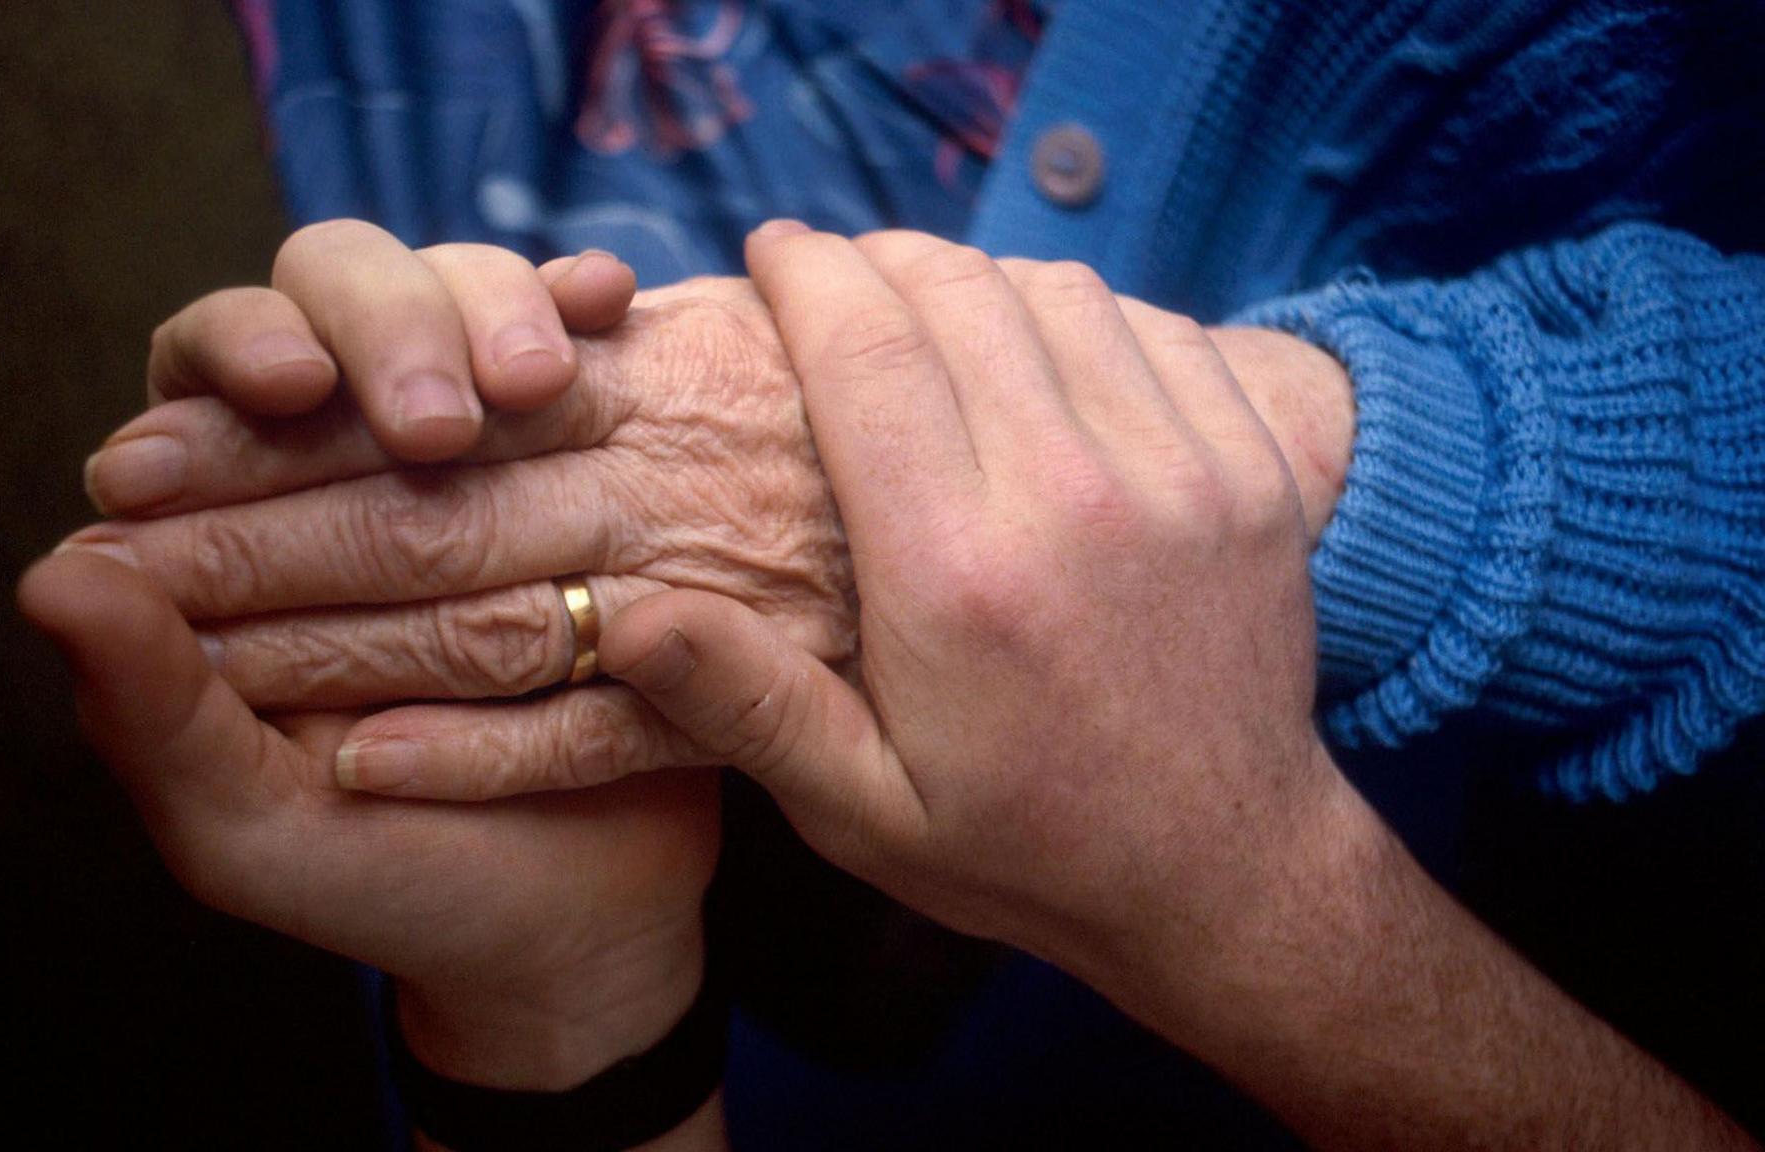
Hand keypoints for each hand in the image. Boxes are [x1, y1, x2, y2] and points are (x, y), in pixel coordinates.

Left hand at [24, 226, 720, 1095]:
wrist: (568, 920)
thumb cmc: (384, 877)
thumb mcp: (248, 822)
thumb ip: (150, 709)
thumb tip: (51, 574)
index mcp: (234, 523)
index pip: (206, 372)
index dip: (238, 350)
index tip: (282, 382)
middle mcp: (351, 454)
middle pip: (343, 296)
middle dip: (387, 326)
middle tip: (440, 416)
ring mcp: (482, 444)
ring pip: (468, 302)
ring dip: (492, 309)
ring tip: (534, 376)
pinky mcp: (589, 453)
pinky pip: (590, 356)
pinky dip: (587, 317)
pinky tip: (609, 303)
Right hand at [591, 224, 1346, 1002]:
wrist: (1223, 875)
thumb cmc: (1022, 845)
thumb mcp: (862, 811)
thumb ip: (748, 703)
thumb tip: (628, 613)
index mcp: (956, 575)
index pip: (867, 350)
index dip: (807, 273)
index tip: (769, 250)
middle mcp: (1073, 499)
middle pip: (959, 294)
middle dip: (879, 256)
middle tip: (836, 271)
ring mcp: (1182, 475)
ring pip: (1061, 292)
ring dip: (979, 276)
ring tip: (929, 304)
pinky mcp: (1254, 473)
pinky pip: (1159, 328)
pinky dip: (1086, 311)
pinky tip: (1043, 349)